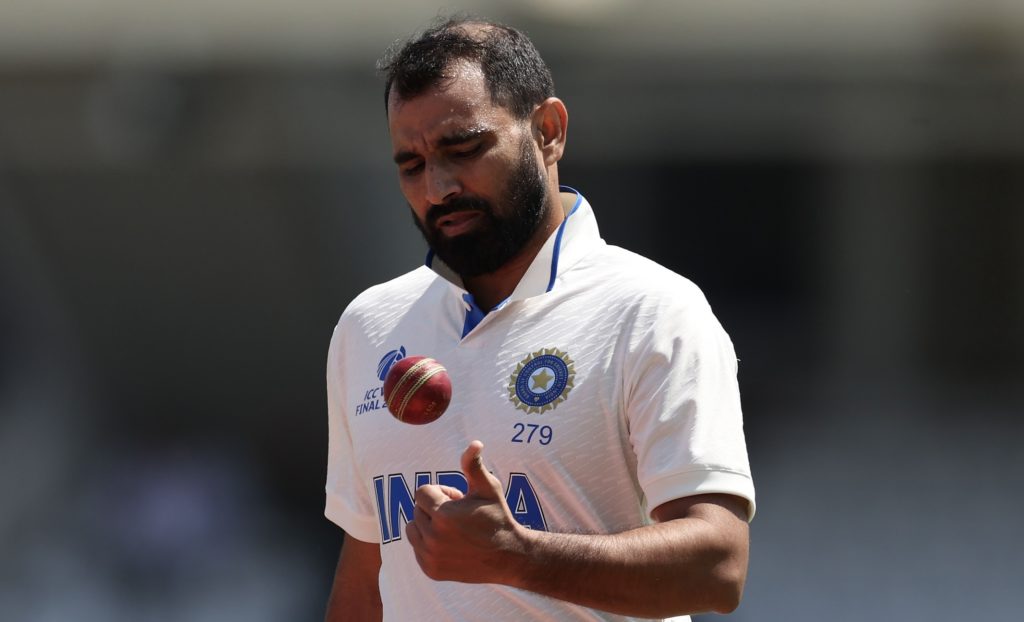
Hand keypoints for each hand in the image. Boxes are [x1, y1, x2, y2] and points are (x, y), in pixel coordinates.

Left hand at [406, 441, 525, 583]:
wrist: (508, 556)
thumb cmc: (497, 517)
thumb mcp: (488, 488)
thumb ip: (473, 465)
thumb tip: (474, 443)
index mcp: (444, 515)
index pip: (421, 493)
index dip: (440, 492)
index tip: (458, 499)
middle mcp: (434, 538)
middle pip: (417, 510)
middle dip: (434, 508)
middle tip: (458, 515)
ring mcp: (431, 557)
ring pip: (412, 529)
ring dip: (427, 525)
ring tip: (451, 529)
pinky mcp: (430, 570)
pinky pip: (417, 548)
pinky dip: (428, 544)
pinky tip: (450, 544)